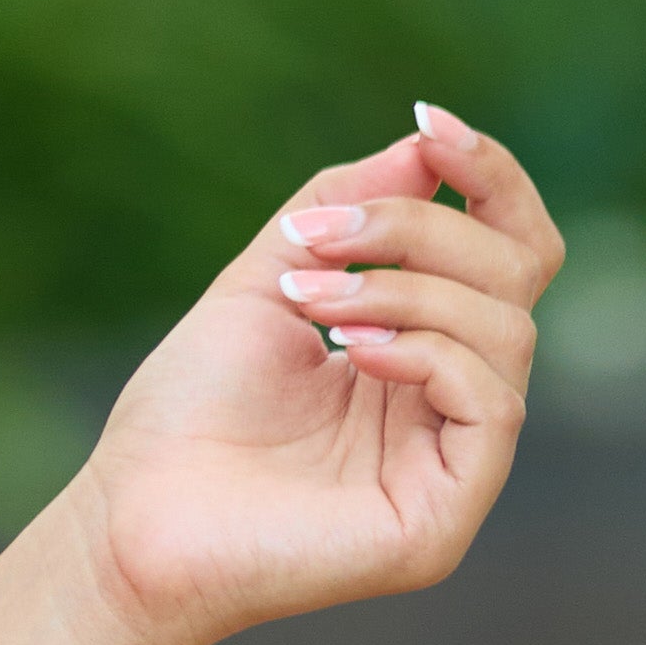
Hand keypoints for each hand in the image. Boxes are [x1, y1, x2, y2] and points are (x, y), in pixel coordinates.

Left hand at [73, 101, 564, 644]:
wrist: (130, 519)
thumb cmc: (187, 412)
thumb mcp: (268, 279)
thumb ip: (348, 207)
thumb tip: (426, 145)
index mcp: (422, 350)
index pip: (510, 250)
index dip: (490, 178)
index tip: (431, 125)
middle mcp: (452, 404)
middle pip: (515, 275)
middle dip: (422, 230)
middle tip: (320, 237)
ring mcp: (456, 466)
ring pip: (507, 331)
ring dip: (405, 290)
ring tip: (312, 303)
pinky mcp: (445, 517)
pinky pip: (493, 404)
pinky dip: (428, 354)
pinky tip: (352, 354)